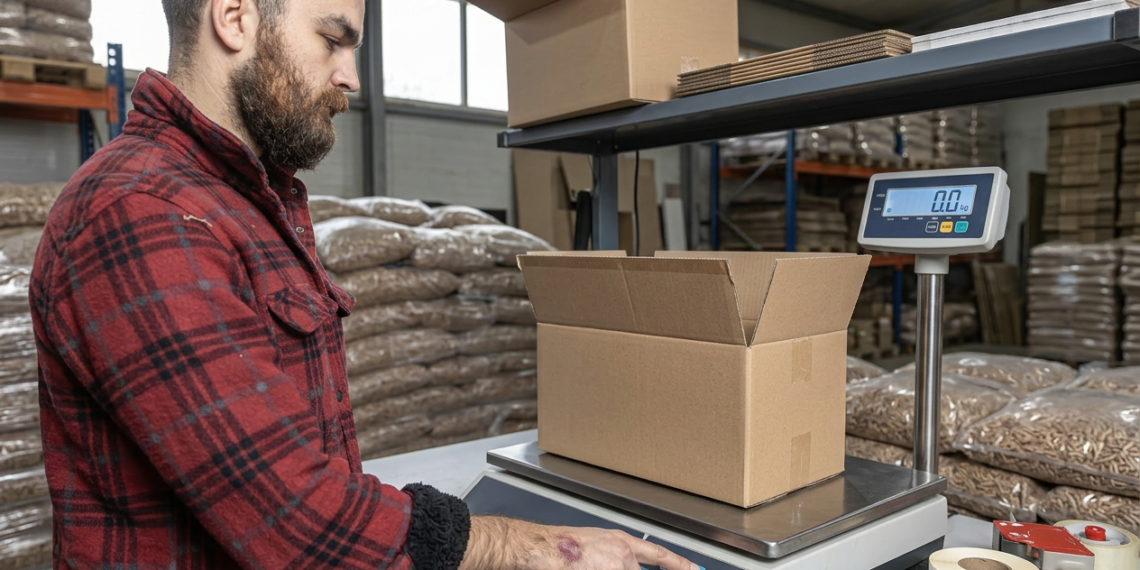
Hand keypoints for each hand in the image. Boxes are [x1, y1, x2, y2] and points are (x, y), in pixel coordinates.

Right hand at [460, 517, 697, 569]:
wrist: (539, 549)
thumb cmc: (557, 547)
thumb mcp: (593, 543)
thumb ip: (614, 555)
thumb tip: (623, 565)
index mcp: (620, 542)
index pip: (660, 556)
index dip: (679, 565)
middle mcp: (623, 556)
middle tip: (596, 566)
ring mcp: (615, 569)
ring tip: (587, 566)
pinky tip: (586, 569)